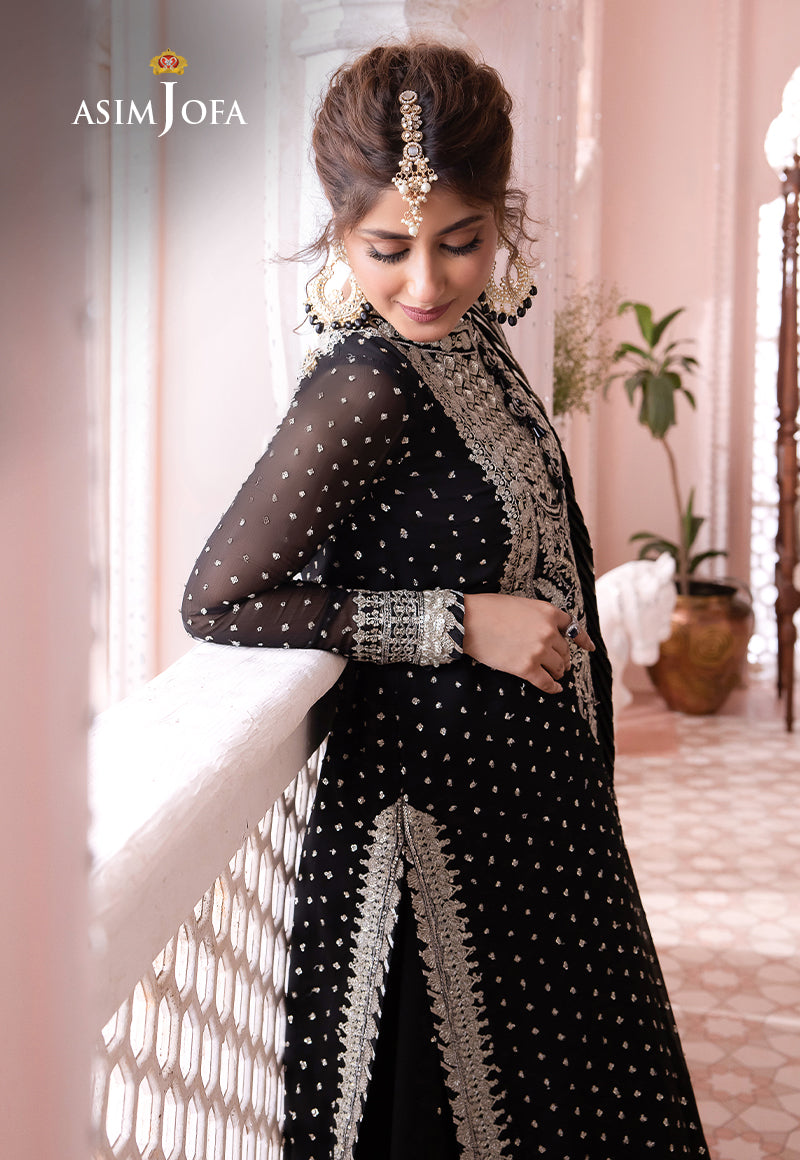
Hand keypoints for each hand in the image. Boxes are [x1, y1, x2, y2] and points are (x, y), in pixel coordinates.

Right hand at [462, 592, 594, 693]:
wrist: (468, 621)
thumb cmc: (489, 609)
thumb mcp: (522, 605)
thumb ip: (539, 617)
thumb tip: (548, 633)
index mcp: (548, 612)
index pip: (573, 628)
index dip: (582, 640)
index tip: (589, 648)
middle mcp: (548, 632)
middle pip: (565, 650)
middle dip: (563, 658)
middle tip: (561, 664)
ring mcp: (539, 651)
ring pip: (558, 667)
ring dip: (558, 671)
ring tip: (556, 674)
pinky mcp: (526, 668)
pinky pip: (546, 682)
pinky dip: (553, 687)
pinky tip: (556, 689)